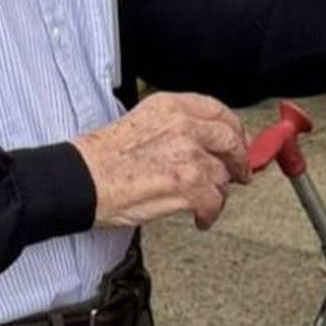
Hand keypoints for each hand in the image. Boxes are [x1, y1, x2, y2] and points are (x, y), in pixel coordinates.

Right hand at [75, 93, 249, 230]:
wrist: (84, 178)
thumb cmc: (103, 156)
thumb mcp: (143, 120)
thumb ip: (176, 125)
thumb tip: (203, 141)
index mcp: (172, 106)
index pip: (218, 110)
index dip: (234, 129)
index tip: (238, 141)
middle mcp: (184, 125)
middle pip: (230, 140)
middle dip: (240, 161)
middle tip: (241, 174)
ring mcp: (189, 154)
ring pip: (223, 176)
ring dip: (218, 193)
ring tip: (205, 202)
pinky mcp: (188, 184)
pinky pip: (214, 201)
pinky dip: (210, 214)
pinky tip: (200, 218)